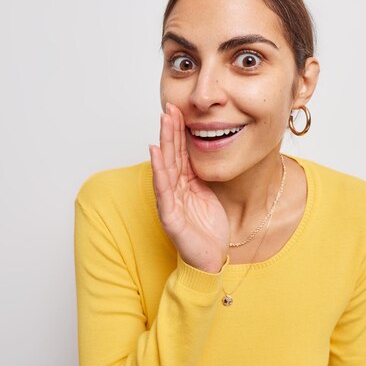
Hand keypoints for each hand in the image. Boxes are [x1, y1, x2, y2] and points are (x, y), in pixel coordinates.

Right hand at [148, 103, 229, 272]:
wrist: (210, 259)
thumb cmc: (208, 229)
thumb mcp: (208, 194)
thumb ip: (201, 175)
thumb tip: (205, 151)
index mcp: (184, 184)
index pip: (180, 153)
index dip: (178, 132)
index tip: (179, 110)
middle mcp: (174, 190)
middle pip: (171, 155)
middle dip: (170, 130)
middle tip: (169, 107)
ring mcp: (170, 202)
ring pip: (165, 167)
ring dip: (164, 142)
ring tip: (163, 121)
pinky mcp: (170, 216)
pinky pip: (163, 189)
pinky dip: (159, 170)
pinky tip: (156, 152)